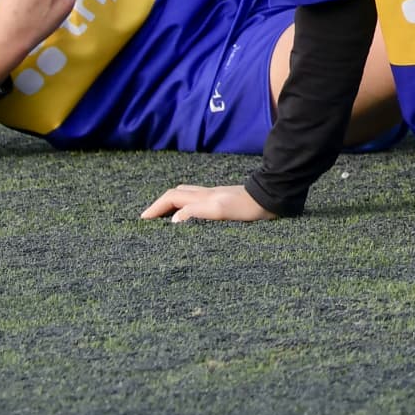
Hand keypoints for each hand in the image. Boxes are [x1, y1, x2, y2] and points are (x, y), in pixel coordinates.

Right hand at [141, 182, 274, 223]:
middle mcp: (207, 195)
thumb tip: (173, 221)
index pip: (171, 197)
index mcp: (202, 197)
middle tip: (149, 219)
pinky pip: (198, 202)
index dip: (155, 208)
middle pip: (177, 194)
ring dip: (173, 204)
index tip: (142, 220)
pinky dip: (187, 208)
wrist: (272, 199)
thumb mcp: (220, 211)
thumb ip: (195, 213)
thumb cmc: (247, 207)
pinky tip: (190, 217)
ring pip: (187, 196)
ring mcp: (216, 197)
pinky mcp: (225, 203)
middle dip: (160, 204)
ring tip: (164, 219)